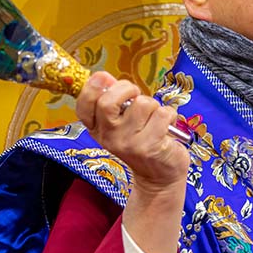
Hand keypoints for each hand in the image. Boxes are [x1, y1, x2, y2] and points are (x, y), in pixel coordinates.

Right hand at [76, 71, 189, 194]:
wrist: (159, 176)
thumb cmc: (142, 140)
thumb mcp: (122, 122)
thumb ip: (113, 100)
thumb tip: (104, 77)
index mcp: (98, 129)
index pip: (83, 104)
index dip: (93, 86)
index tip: (106, 80)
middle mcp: (109, 137)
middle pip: (107, 101)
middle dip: (127, 89)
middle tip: (136, 96)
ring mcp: (128, 144)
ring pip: (142, 104)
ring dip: (154, 106)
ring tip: (154, 119)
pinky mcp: (149, 147)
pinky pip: (162, 114)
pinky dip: (169, 115)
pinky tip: (166, 127)